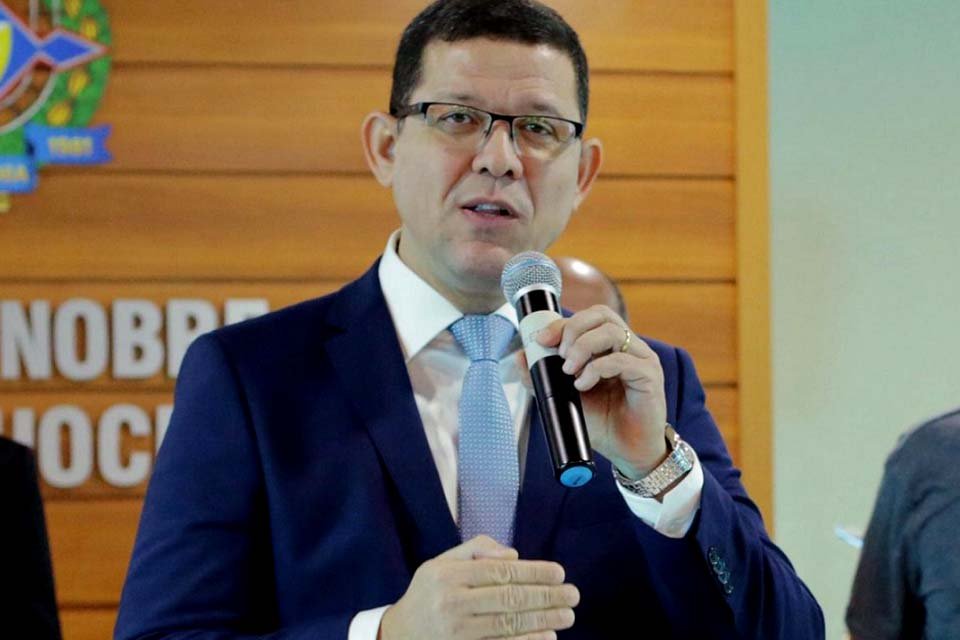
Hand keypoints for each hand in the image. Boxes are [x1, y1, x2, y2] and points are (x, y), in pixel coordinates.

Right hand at [380, 535, 577, 639]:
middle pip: (508, 599)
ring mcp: (457, 634)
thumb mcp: (440, 564)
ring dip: (543, 620)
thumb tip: (513, 554)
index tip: (559, 573)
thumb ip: (475, 551)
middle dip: (545, 596)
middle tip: (572, 595)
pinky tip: (547, 637)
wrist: (399, 636)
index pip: (499, 572)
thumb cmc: (427, 595)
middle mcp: (452, 604)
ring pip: (508, 626)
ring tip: (567, 615)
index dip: (533, 572)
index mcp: (448, 576)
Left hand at [531, 305, 668, 478]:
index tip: (541, 340)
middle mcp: (629, 347)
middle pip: (602, 315)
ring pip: (612, 332)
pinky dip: (596, 369)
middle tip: (558, 355)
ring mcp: (642, 359)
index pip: (589, 318)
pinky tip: (583, 385)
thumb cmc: (601, 423)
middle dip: (572, 329)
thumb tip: (519, 356)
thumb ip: (543, 376)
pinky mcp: (650, 376)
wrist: (626, 452)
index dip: (563, 323)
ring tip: (569, 372)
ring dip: (582, 347)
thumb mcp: (564, 397)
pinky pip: (622, 360)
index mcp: (610, 346)